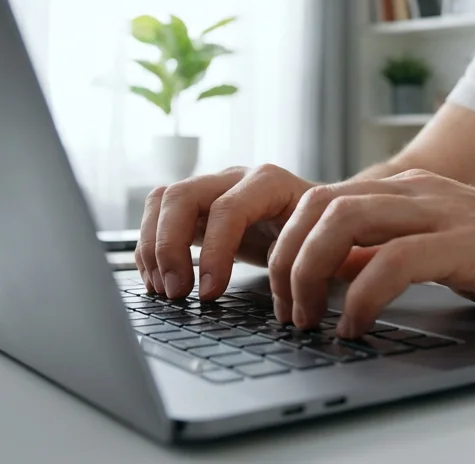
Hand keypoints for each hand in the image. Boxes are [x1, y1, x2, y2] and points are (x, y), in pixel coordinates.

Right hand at [136, 164, 314, 299]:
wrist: (322, 214)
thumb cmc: (323, 231)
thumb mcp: (323, 242)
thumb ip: (306, 260)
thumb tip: (291, 297)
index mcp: (270, 182)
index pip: (228, 209)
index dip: (215, 252)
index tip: (210, 293)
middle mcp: (235, 178)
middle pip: (183, 196)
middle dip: (170, 247)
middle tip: (177, 292)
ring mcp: (213, 188)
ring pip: (163, 200)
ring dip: (153, 246)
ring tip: (163, 288)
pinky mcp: (197, 207)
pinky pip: (159, 214)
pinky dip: (151, 247)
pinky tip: (159, 279)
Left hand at [268, 169, 474, 338]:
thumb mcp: (440, 247)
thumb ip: (391, 249)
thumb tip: (334, 274)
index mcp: (408, 190)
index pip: (319, 197)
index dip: (285, 243)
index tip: (276, 292)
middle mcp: (419, 191)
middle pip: (318, 202)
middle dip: (286, 258)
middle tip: (284, 310)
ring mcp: (443, 213)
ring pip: (344, 220)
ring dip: (310, 274)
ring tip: (308, 319)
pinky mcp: (467, 245)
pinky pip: (393, 261)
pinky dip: (360, 296)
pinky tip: (355, 326)